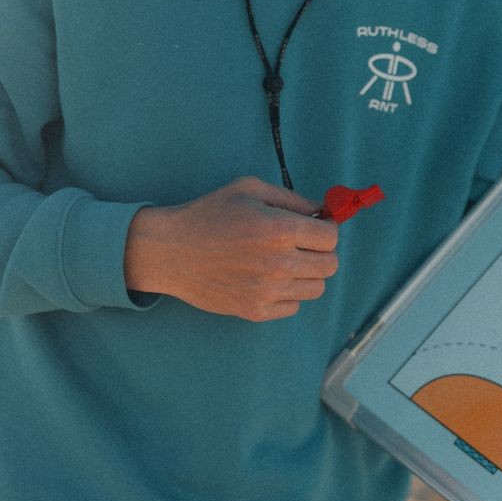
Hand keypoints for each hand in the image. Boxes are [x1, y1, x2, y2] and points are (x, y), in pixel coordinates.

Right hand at [123, 176, 339, 320]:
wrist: (170, 250)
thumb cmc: (209, 214)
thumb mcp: (249, 189)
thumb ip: (291, 198)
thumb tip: (321, 211)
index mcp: (280, 229)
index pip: (331, 237)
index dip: (325, 229)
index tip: (314, 228)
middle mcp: (279, 263)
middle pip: (330, 265)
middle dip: (320, 252)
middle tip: (301, 245)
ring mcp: (267, 291)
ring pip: (316, 288)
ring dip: (306, 274)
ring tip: (283, 262)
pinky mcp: (255, 311)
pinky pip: (293, 306)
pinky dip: (286, 293)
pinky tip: (266, 278)